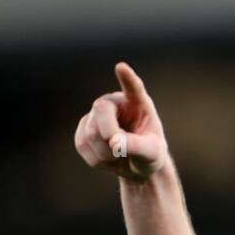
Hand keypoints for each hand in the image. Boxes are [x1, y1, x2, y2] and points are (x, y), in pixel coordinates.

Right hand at [73, 62, 167, 181]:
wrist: (136, 166)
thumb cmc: (149, 155)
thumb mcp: (151, 153)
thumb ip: (137, 146)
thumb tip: (114, 142)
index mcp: (138, 103)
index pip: (133, 88)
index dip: (127, 78)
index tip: (122, 68)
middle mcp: (114, 103)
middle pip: (100, 111)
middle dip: (110, 135)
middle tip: (120, 151)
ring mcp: (96, 115)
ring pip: (90, 133)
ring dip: (105, 153)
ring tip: (120, 156)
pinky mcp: (83, 130)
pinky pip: (82, 145)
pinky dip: (96, 159)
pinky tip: (108, 158)